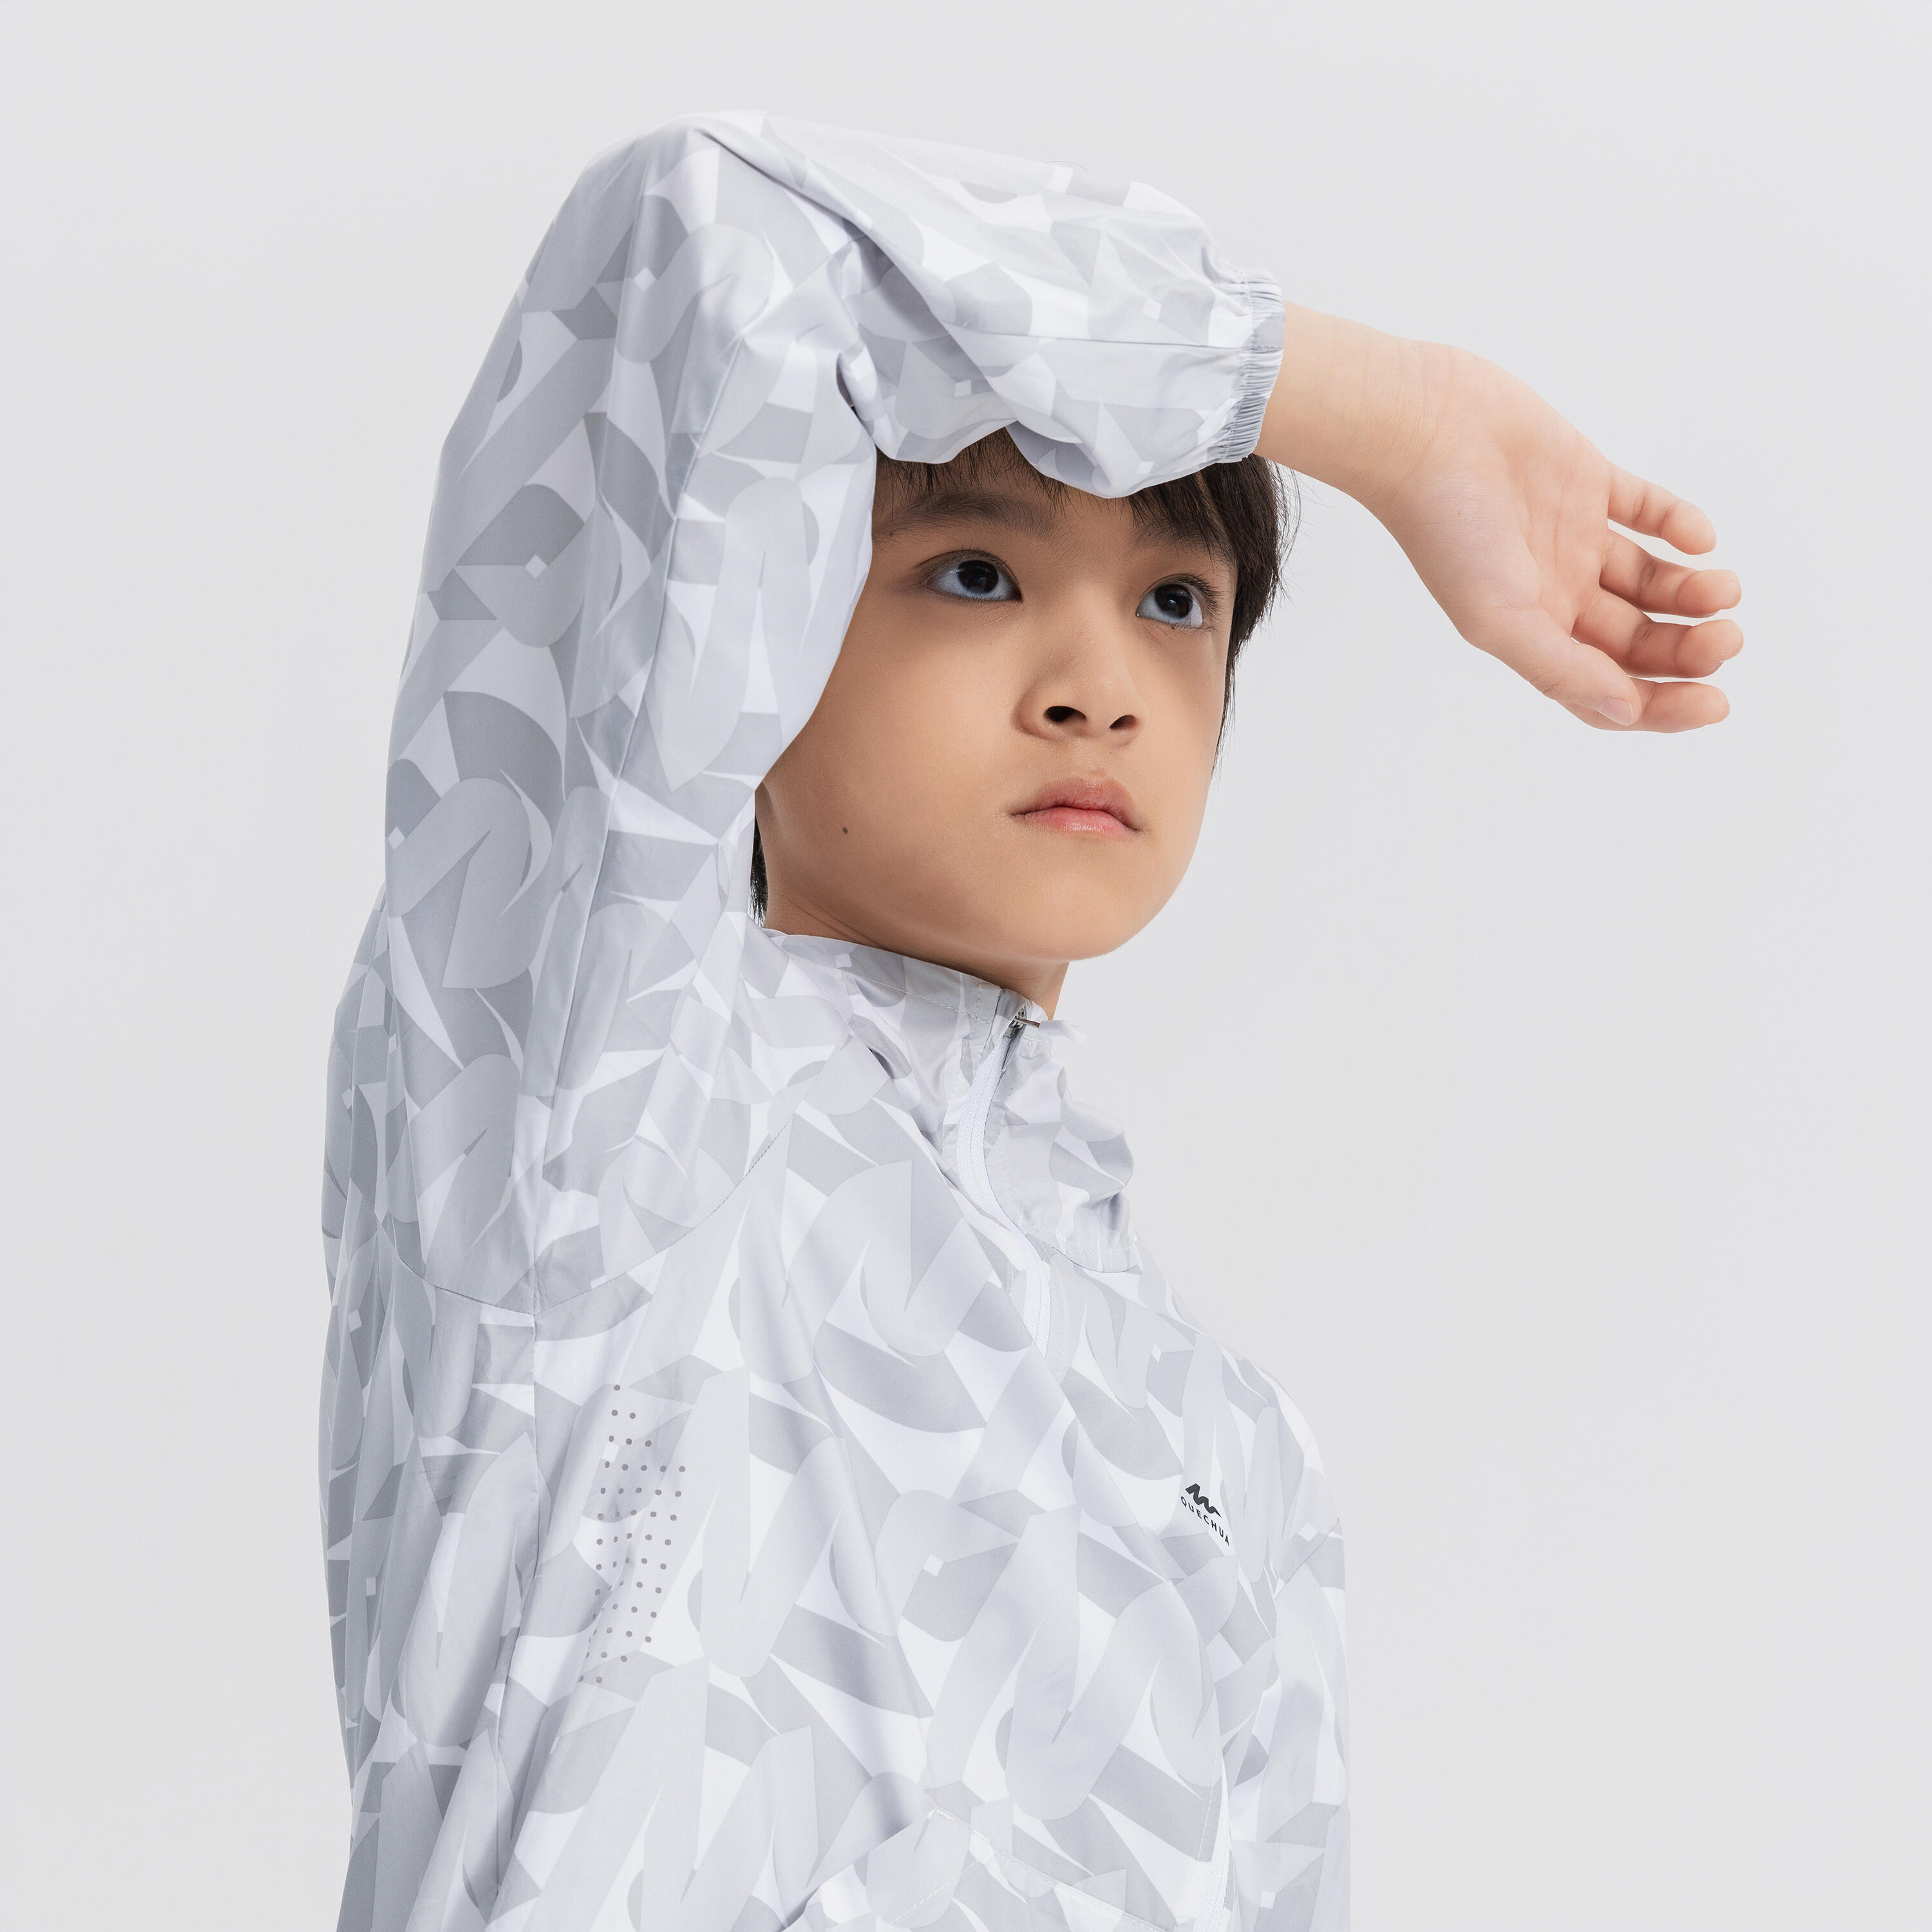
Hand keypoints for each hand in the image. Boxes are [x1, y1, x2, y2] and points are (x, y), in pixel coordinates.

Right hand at [1258, 309, 1742, 730]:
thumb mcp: (1498, 616)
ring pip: (1651, 581)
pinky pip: (1647, 510)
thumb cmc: (1445, 529)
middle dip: (1689, 648)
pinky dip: (1679, 524)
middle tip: (1728, 638)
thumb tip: (1624, 712)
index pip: (1608, 687)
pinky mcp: (1586, 482)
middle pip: (1639, 640)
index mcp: (1530, 631)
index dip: (1663, 705)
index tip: (1715, 702)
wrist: (1423, 431)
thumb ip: (1561, 667)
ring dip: (1694, 592)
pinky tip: (1699, 537)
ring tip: (1722, 589)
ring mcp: (1572, 537)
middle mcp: (1555, 591)